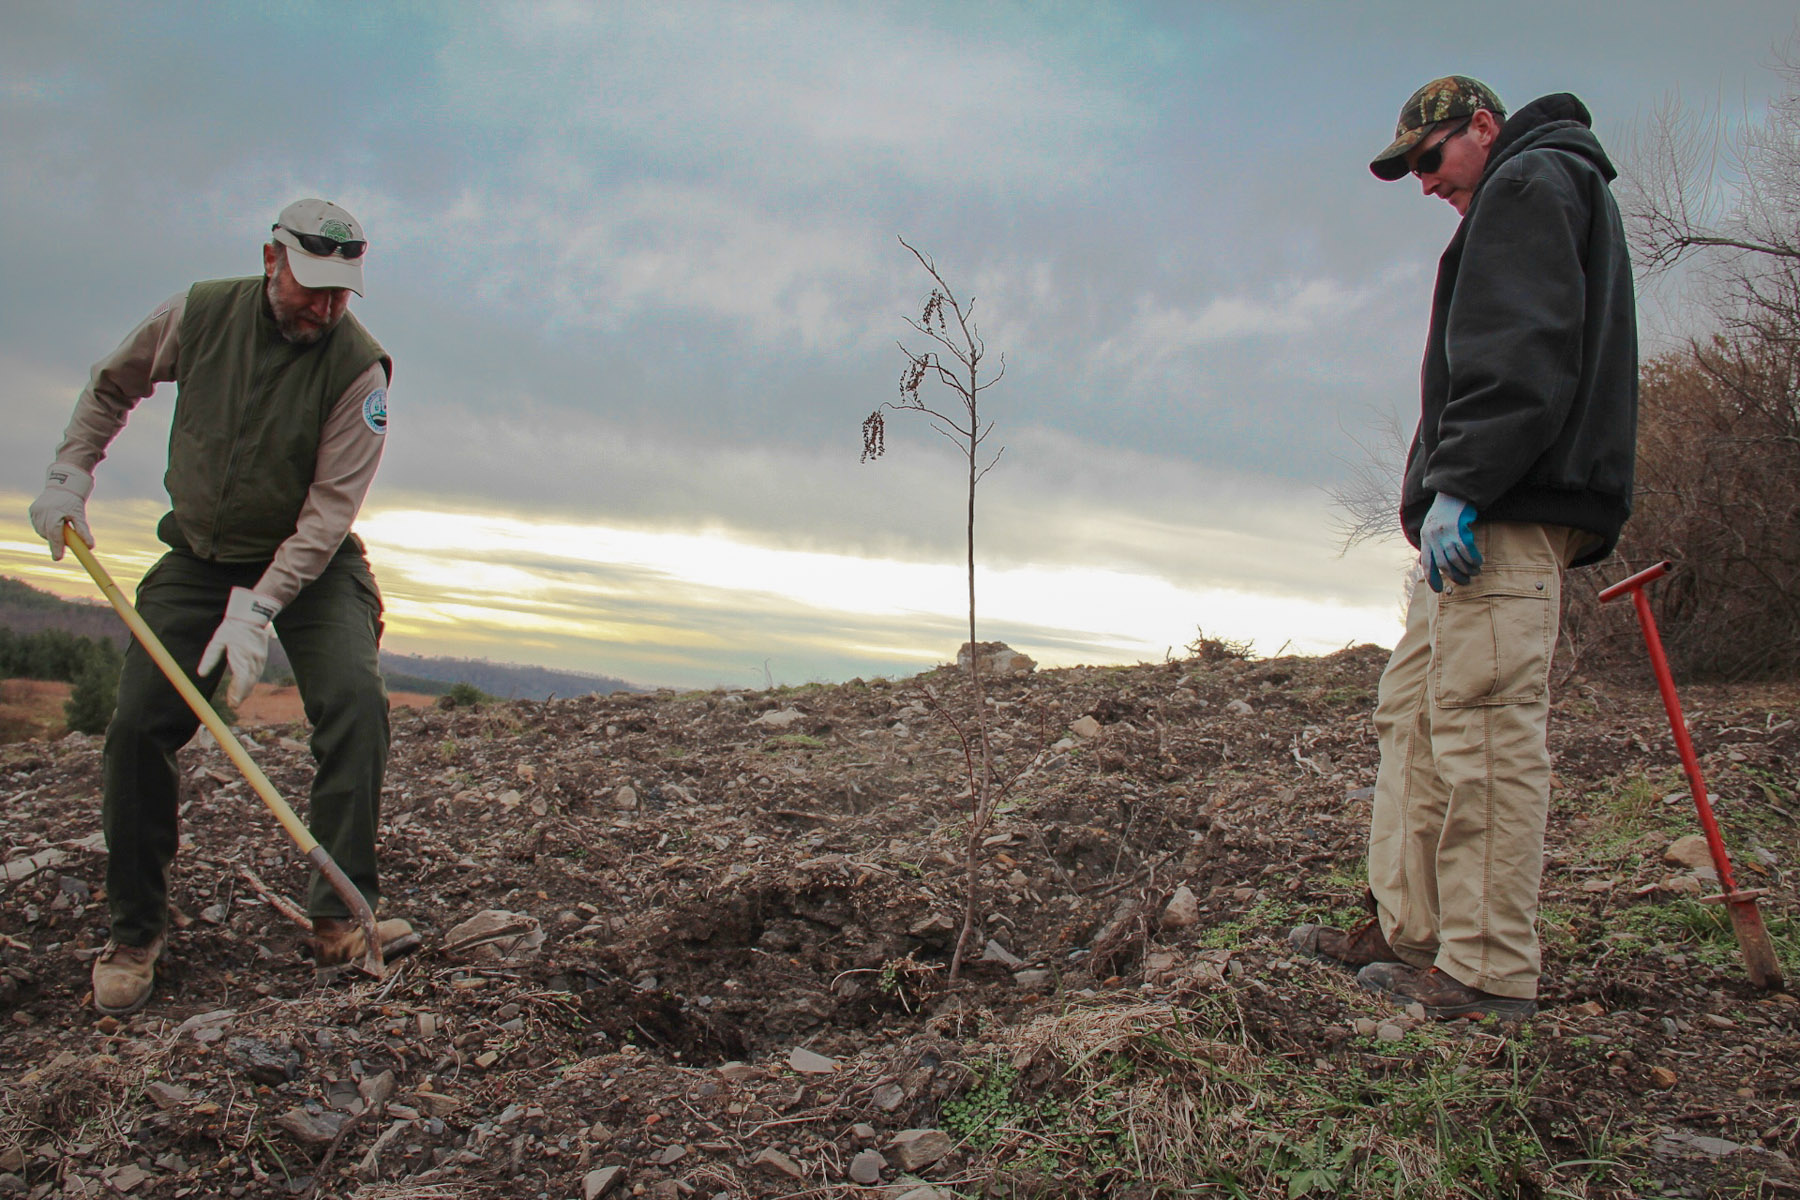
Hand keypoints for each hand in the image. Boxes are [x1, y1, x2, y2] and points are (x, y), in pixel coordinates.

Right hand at [28, 463, 94, 560]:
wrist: (63, 483)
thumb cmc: (74, 500)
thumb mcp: (80, 515)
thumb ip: (83, 531)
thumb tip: (90, 547)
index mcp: (54, 512)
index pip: (54, 533)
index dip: (56, 547)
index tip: (58, 559)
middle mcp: (42, 511)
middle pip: (48, 534)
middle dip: (57, 540)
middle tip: (68, 539)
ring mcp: (35, 511)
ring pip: (42, 531)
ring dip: (52, 534)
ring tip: (62, 525)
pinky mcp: (32, 510)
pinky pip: (39, 525)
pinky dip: (46, 528)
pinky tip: (53, 522)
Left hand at [198, 588, 281, 706]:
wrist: (252, 615)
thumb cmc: (233, 627)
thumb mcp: (218, 641)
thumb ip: (210, 658)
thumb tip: (201, 674)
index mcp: (242, 657)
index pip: (241, 681)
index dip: (237, 694)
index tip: (231, 703)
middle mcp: (254, 660)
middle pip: (249, 683)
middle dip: (241, 695)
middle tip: (233, 704)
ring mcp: (260, 659)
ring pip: (254, 679)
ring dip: (246, 690)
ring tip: (237, 698)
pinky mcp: (262, 657)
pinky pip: (257, 673)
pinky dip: (251, 682)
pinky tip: (245, 686)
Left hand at [1419, 492, 1481, 591]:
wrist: (1451, 493)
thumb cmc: (1443, 513)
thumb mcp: (1430, 529)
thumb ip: (1430, 546)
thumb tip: (1425, 564)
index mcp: (1425, 539)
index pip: (1427, 563)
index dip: (1432, 578)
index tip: (1439, 590)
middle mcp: (1433, 538)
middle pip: (1444, 564)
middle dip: (1454, 577)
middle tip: (1465, 582)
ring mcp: (1445, 534)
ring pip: (1456, 559)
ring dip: (1466, 569)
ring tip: (1474, 572)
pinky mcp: (1457, 529)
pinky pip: (1466, 549)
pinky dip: (1473, 558)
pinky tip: (1478, 562)